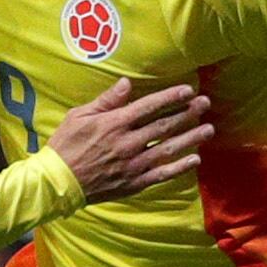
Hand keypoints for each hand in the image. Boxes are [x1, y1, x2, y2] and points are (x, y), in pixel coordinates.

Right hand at [46, 81, 217, 200]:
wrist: (58, 182)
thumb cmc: (65, 145)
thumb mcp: (79, 116)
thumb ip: (106, 101)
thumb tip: (127, 83)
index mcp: (114, 124)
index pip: (149, 106)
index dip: (170, 97)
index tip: (187, 90)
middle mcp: (128, 143)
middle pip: (164, 126)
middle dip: (187, 113)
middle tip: (205, 104)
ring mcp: (133, 165)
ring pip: (168, 149)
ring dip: (190, 138)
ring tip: (208, 129)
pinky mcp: (134, 183)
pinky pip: (162, 174)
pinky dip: (179, 167)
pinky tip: (195, 159)